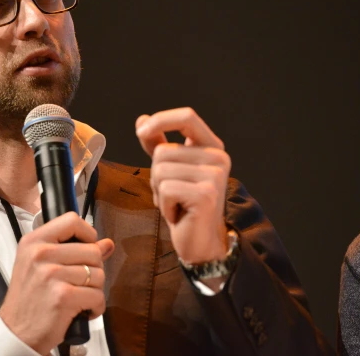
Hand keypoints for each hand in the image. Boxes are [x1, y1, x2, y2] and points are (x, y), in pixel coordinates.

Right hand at [0, 211, 114, 354]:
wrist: (17, 331)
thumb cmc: (29, 298)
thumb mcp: (40, 265)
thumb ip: (73, 250)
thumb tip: (107, 244)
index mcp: (34, 241)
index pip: (72, 220)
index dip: (88, 233)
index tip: (87, 247)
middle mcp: (41, 254)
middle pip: (92, 250)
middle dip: (94, 269)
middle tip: (80, 282)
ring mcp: (52, 275)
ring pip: (98, 274)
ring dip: (95, 290)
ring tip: (79, 296)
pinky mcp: (63, 296)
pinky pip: (97, 295)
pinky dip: (96, 307)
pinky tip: (82, 310)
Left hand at [135, 107, 230, 263]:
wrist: (200, 242)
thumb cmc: (184, 205)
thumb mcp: (170, 170)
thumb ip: (158, 144)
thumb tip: (142, 120)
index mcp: (211, 146)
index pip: (187, 116)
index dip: (161, 119)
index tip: (142, 131)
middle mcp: (218, 157)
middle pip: (163, 151)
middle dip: (156, 175)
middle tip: (173, 194)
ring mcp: (214, 176)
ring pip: (160, 171)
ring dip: (159, 192)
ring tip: (177, 204)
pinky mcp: (205, 194)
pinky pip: (164, 189)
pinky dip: (163, 205)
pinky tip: (178, 214)